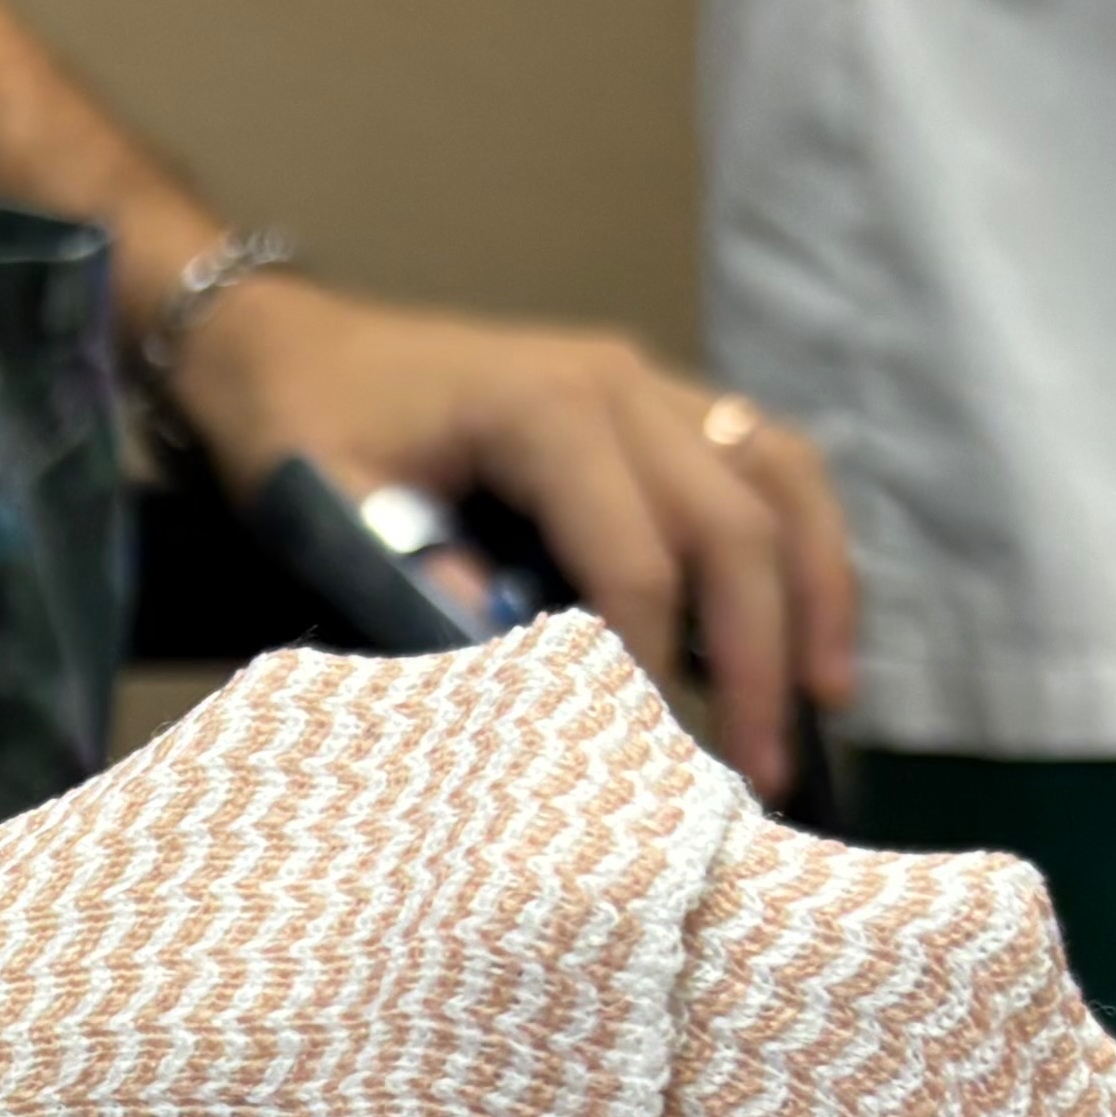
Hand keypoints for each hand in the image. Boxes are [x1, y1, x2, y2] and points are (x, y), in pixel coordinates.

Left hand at [161, 276, 861, 794]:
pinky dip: (801, 544)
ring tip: (827, 699)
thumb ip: (412, 581)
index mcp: (546, 407)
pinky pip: (766, 464)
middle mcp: (623, 383)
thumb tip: (510, 669)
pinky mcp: (661, 406)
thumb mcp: (327, 507)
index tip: (651, 758)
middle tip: (764, 770)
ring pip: (781, 480)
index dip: (653, 666)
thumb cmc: (300, 427)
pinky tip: (806, 629)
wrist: (288, 345)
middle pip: (735, 524)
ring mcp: (653, 387)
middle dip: (759, 654)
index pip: (638, 558)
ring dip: (816, 591)